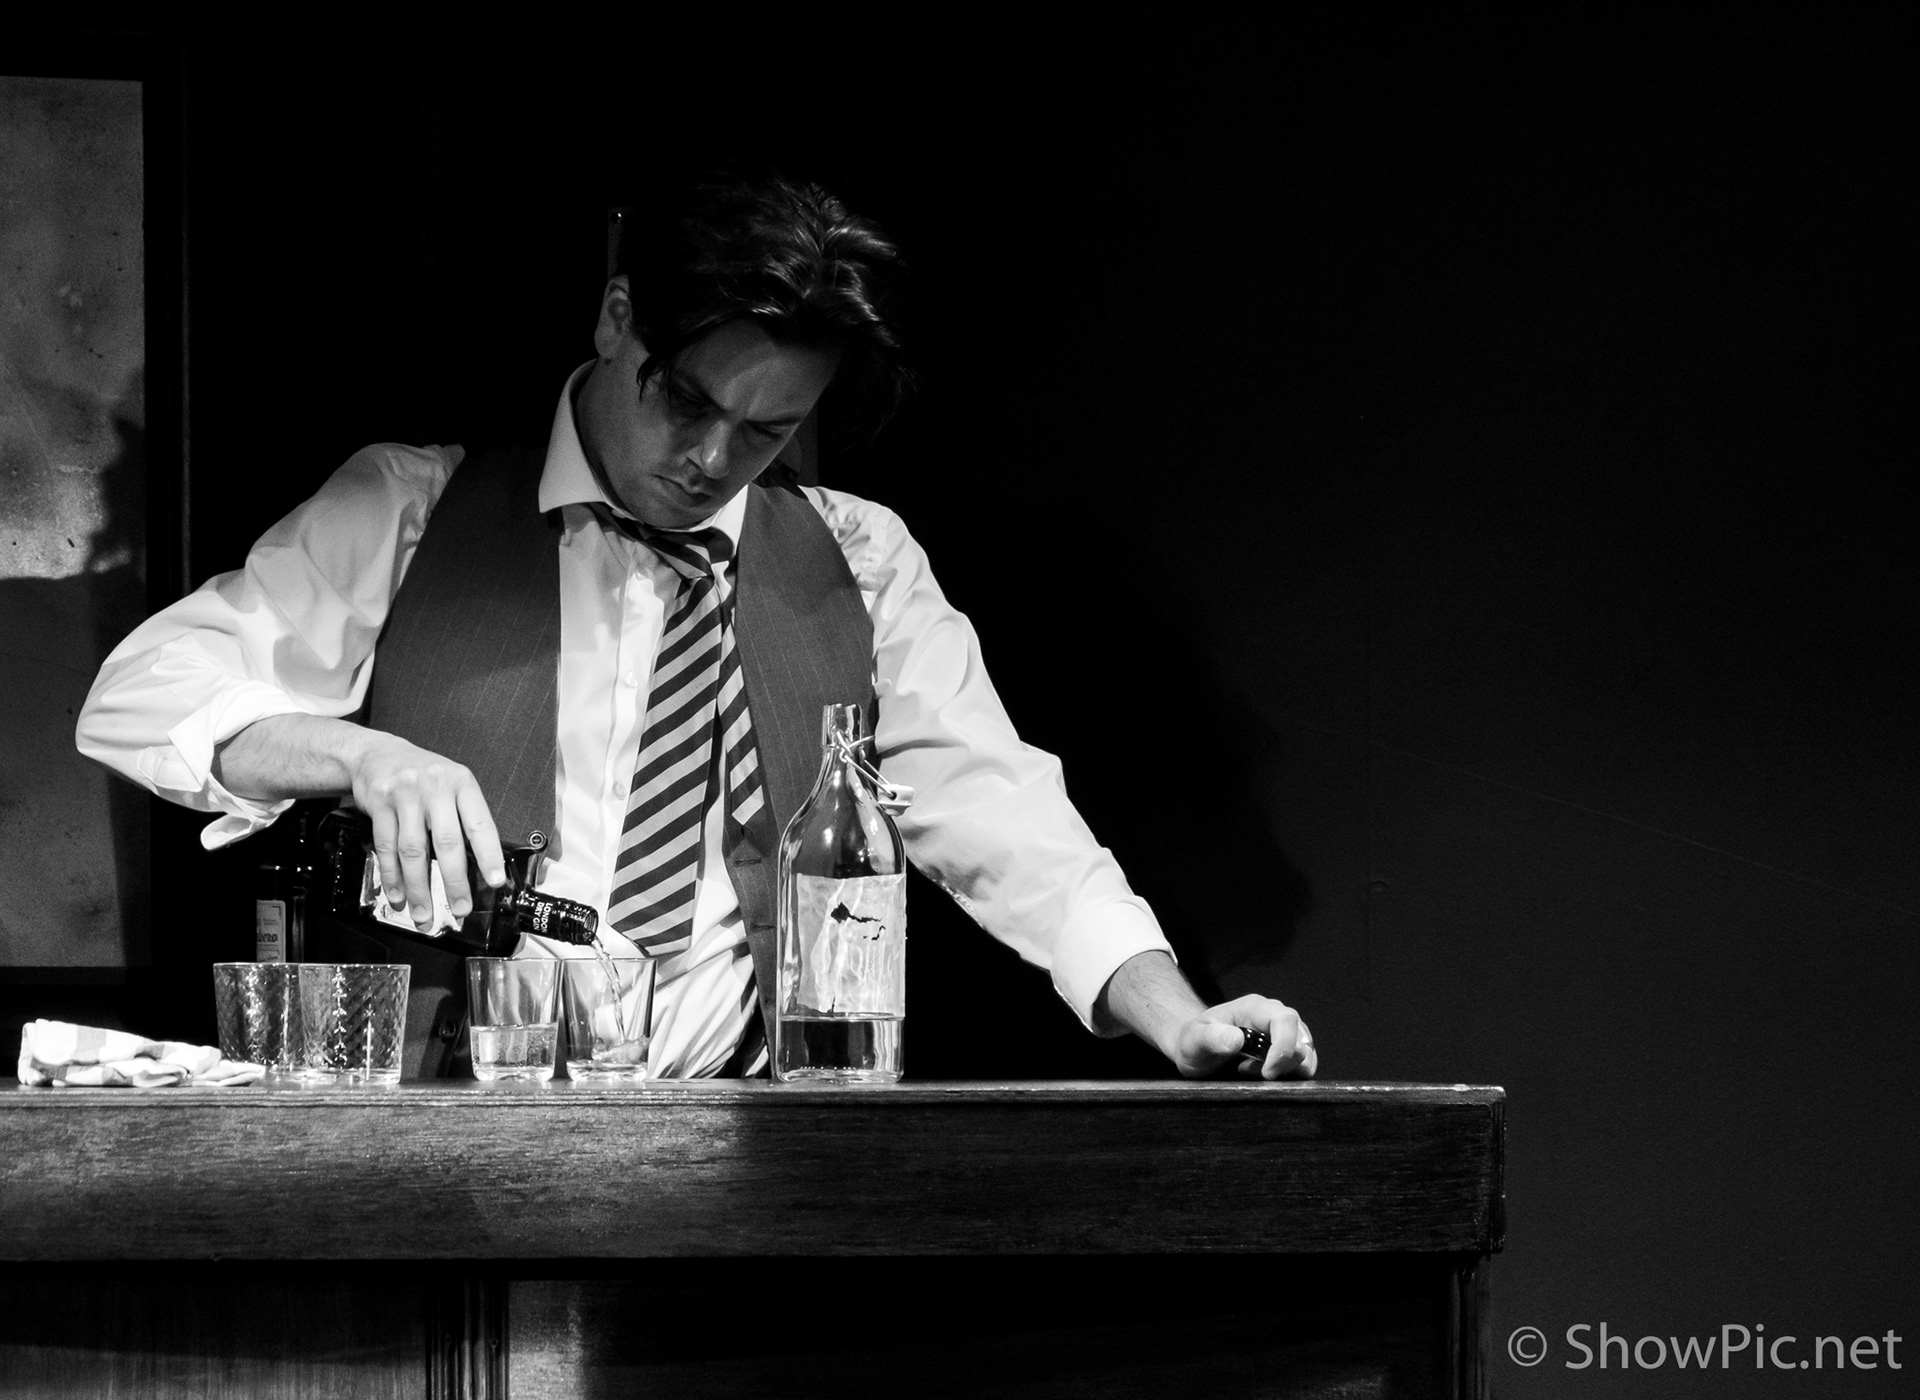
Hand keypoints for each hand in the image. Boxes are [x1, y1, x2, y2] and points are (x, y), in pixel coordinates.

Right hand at [345, 732, 506, 928]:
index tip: (495, 881)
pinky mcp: (379, 804)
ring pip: (413, 851)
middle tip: (459, 907)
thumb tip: (481, 865)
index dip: (489, 855)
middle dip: (453, 882)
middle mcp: (435, 787)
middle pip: (446, 842)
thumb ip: (465, 816)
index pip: (480, 824)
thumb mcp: (452, 784)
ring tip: (424, 913)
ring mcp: (405, 795)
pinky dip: (393, 877)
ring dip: (418, 889)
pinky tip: (398, 895)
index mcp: (462, 783)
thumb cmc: (423, 776)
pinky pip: (386, 847)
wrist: (377, 754)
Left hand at [1094, 952, 1318, 1080]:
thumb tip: (1237, 1039)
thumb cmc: (1194, 1041)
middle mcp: (1272, 1014)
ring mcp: (1282, 1029)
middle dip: (1284, 1062)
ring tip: (1255, 1071)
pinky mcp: (1286, 1045)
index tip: (1268, 1073)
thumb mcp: (1195, 1040)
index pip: (1285, 1020)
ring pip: (1305, 1050)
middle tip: (1253, 1073)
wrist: (1196, 1046)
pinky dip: (1290, 1072)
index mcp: (1253, 1007)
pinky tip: (1264, 1073)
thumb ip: (1213, 1038)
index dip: (1284, 1048)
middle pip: (1300, 1036)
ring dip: (1287, 1068)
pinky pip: (1303, 1059)